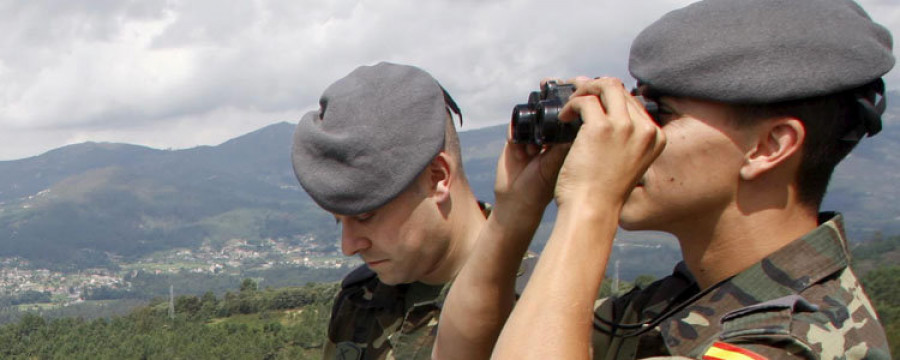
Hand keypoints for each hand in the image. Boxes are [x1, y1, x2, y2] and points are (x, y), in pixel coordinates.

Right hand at [492, 126, 569, 221]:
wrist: (515, 200)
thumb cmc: (539, 189)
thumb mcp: (552, 166)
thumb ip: (560, 148)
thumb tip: (571, 129)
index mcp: (559, 148)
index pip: (561, 128)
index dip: (558, 126)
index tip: (555, 134)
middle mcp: (545, 144)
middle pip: (544, 123)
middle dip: (542, 129)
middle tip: (542, 146)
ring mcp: (528, 142)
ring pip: (529, 124)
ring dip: (529, 134)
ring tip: (530, 152)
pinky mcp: (513, 143)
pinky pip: (513, 129)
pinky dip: (515, 134)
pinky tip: (518, 150)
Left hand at [554, 77, 665, 208]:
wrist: (592, 211)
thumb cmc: (601, 191)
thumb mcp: (625, 161)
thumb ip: (623, 138)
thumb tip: (604, 109)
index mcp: (655, 138)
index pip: (632, 102)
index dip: (608, 97)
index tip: (591, 97)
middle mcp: (645, 129)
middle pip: (619, 89)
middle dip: (594, 86)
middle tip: (576, 94)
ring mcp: (625, 127)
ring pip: (604, 86)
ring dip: (582, 90)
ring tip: (569, 105)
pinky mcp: (601, 127)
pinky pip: (585, 100)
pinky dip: (570, 105)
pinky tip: (563, 118)